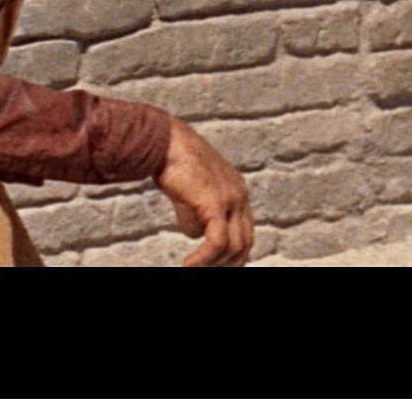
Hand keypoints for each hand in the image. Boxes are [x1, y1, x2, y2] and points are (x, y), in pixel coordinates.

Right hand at [154, 118, 252, 266]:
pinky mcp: (216, 204)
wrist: (165, 142)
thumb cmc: (172, 163)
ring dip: (212, 265)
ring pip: (233, 247)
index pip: (246, 232)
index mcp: (238, 192)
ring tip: (192, 268)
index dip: (235, 254)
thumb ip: (196, 214)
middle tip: (206, 271)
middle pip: (245, 243)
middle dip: (228, 264)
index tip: (218, 265)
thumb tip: (195, 235)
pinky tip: (188, 265)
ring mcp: (231, 199)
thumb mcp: (189, 194)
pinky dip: (204, 260)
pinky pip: (217, 243)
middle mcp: (240, 196)